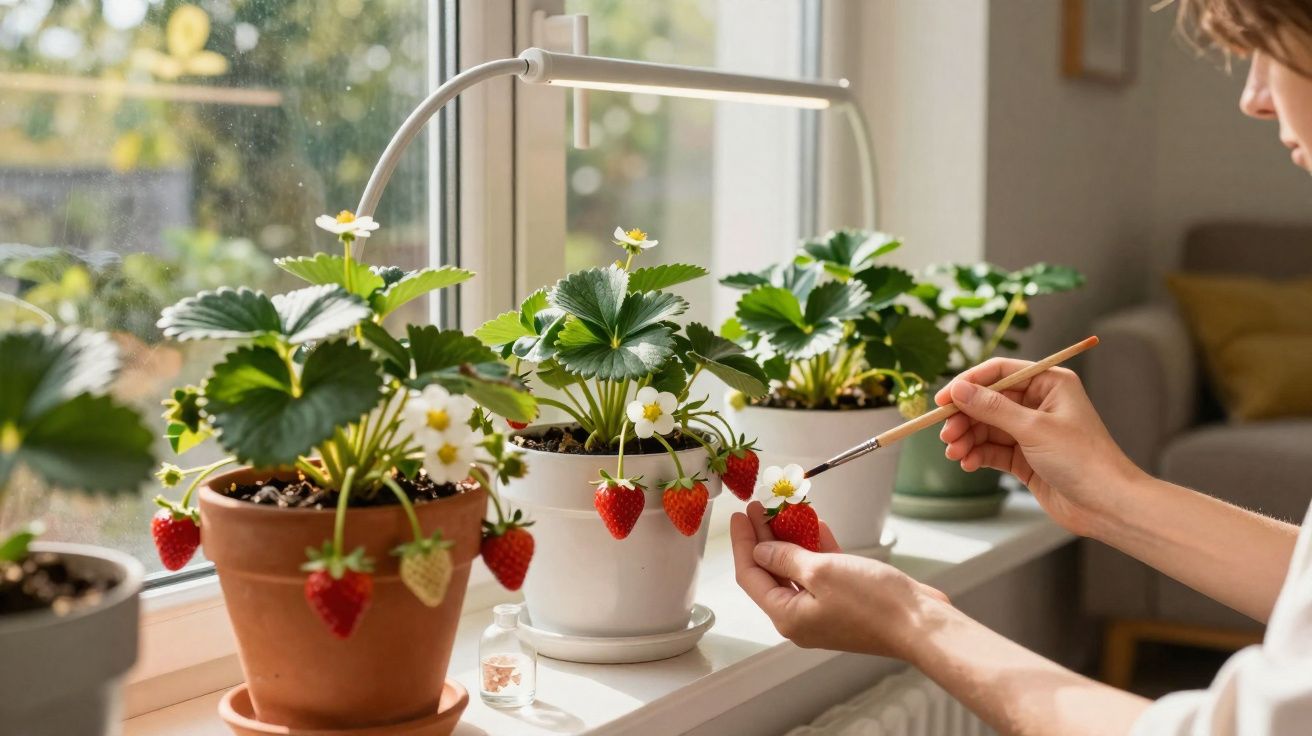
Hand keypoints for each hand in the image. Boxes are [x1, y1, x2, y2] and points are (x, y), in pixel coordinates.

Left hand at [731, 502, 948, 659]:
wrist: (920, 622)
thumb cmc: (873, 603)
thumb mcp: (820, 572)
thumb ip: (786, 558)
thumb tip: (761, 551)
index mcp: (787, 616)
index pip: (750, 575)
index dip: (742, 544)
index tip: (739, 515)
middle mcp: (802, 616)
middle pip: (771, 570)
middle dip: (764, 536)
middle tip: (759, 506)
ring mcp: (824, 608)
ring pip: (797, 567)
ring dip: (791, 537)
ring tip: (785, 508)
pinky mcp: (845, 599)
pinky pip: (822, 569)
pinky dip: (816, 547)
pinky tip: (814, 523)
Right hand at [935, 358, 1144, 536]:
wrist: (1107, 505)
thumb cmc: (1084, 460)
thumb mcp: (1034, 429)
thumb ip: (992, 408)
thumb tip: (958, 390)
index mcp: (1050, 383)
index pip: (1000, 372)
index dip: (968, 383)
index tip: (943, 399)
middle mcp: (1039, 403)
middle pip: (988, 401)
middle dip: (964, 417)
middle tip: (945, 434)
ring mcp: (1031, 431)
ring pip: (986, 427)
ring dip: (967, 438)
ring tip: (954, 452)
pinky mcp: (1025, 457)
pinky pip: (992, 449)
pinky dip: (977, 454)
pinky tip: (968, 463)